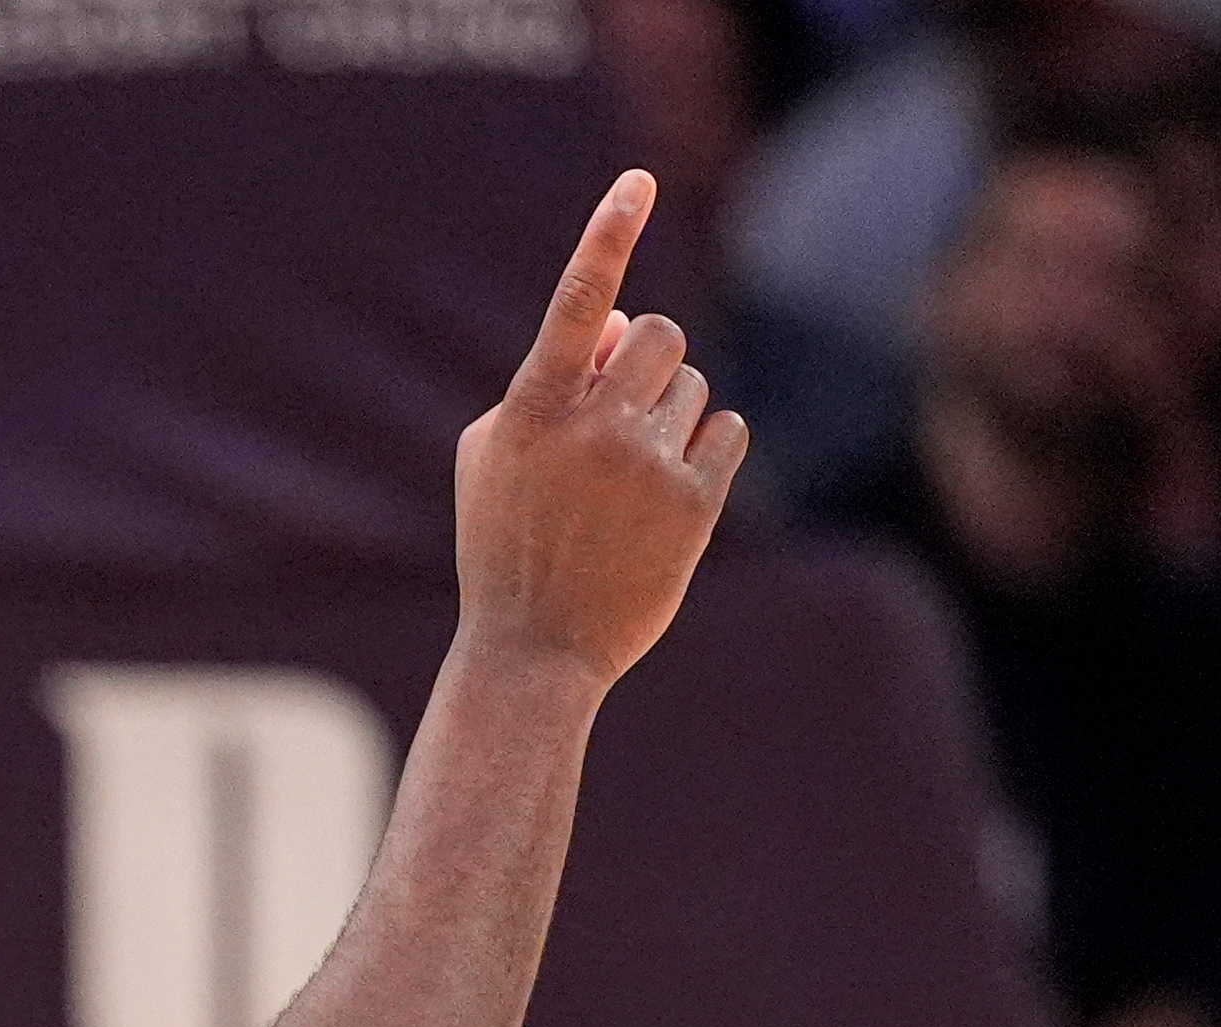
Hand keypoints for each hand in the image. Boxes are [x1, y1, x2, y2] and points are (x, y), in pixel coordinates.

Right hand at [449, 171, 746, 690]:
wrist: (535, 651)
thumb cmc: (505, 543)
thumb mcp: (493, 455)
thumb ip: (546, 380)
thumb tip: (619, 328)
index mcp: (532, 410)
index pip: (577, 300)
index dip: (608, 234)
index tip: (638, 181)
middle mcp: (593, 428)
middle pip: (659, 334)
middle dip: (648, 361)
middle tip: (624, 410)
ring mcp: (647, 465)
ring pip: (693, 387)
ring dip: (671, 415)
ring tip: (632, 478)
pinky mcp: (695, 503)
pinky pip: (726, 432)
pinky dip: (704, 452)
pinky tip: (668, 498)